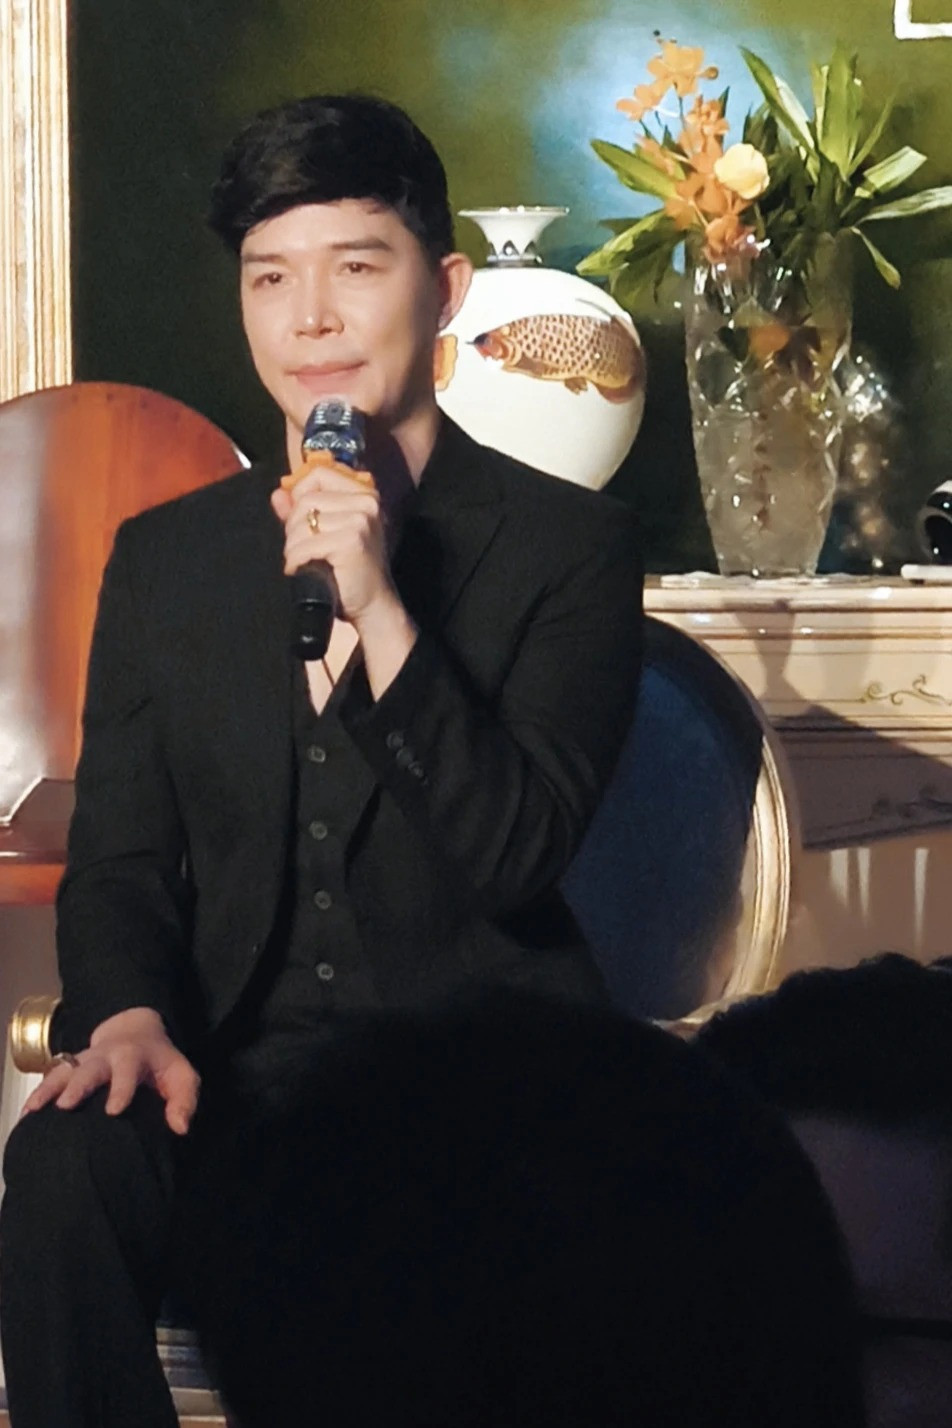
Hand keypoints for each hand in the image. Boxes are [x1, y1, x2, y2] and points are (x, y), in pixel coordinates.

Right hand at [20, 1006, 200, 1134]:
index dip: (121, 1089)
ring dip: (49, 1089)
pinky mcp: (70, 1069)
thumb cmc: (161, 1064)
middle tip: (67, 1106)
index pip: (128, 1071)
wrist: (135, 1031)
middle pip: (90, 1068)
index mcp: (133, 1056)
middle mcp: (105, 1057)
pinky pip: (50, 1079)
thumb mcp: (182, 1075)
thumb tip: (180, 1128)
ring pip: (64, 1072)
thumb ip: (184, 1100)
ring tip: (35, 1109)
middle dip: (78, 1086)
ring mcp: (83, 1061)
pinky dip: (38, 1095)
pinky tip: (27, 1115)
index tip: (114, 1110)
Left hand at [272, 452, 396, 628]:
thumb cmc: (350, 569)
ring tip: (302, 561)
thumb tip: (277, 494)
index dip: (300, 493)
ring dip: (293, 546)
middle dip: (294, 527)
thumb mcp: (327, 533)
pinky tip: (302, 570)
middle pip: (306, 499)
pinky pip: (306, 544)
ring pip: (303, 522)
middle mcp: (366, 502)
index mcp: (364, 493)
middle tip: (300, 549)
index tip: (299, 518)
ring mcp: (360, 520)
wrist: (372, 603)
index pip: (318, 473)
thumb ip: (301, 511)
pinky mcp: (351, 541)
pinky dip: (296, 560)